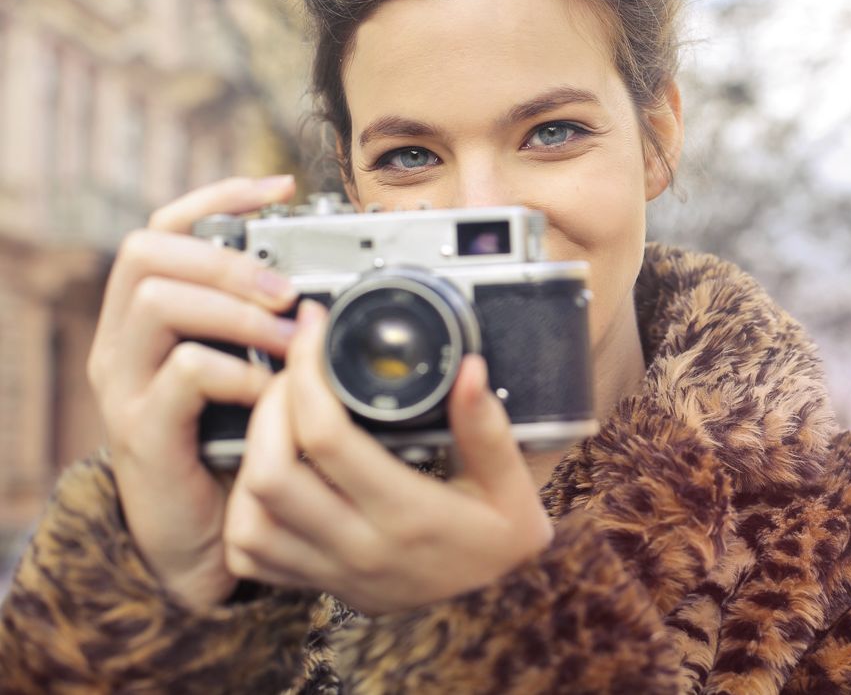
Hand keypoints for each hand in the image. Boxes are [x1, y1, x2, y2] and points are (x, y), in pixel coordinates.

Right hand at [86, 175, 299, 609]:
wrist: (203, 539)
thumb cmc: (234, 445)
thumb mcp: (249, 370)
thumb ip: (265, 325)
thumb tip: (325, 279)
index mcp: (148, 315)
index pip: (164, 226)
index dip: (218, 196)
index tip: (279, 188)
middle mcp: (124, 341)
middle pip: (149, 251)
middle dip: (227, 258)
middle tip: (287, 288)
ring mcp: (126, 385)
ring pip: (159, 302)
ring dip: (237, 310)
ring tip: (291, 337)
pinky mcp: (143, 431)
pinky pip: (182, 373)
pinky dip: (236, 372)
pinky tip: (268, 391)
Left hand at [223, 301, 553, 615]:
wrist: (498, 613)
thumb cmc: (503, 542)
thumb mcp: (512, 484)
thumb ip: (487, 427)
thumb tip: (467, 368)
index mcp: (409, 515)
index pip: (328, 439)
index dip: (309, 374)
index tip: (315, 330)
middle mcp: (361, 548)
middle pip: (269, 473)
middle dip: (267, 406)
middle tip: (293, 369)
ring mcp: (333, 573)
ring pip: (249, 518)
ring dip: (251, 457)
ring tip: (278, 414)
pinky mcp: (319, 587)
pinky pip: (250, 556)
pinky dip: (245, 509)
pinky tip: (271, 472)